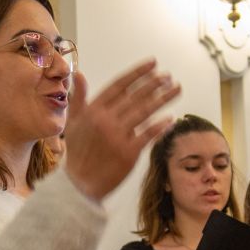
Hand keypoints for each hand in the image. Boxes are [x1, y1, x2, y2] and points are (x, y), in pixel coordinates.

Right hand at [63, 61, 180, 201]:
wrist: (79, 185)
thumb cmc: (77, 154)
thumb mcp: (73, 123)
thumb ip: (78, 98)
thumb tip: (80, 75)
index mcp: (93, 111)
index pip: (120, 85)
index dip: (138, 73)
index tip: (153, 64)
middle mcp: (106, 121)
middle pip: (136, 96)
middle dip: (155, 84)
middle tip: (168, 77)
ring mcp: (118, 137)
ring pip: (145, 111)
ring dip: (163, 98)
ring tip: (176, 89)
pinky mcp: (128, 153)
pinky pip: (149, 135)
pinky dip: (161, 126)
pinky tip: (171, 118)